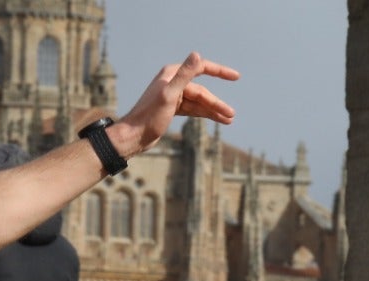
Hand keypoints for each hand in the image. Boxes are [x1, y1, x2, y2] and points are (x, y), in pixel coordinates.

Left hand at [116, 53, 239, 156]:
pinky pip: (192, 109)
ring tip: (229, 120)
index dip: (220, 72)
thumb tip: (196, 54)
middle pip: (201, 92)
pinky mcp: (171, 109)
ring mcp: (172, 96)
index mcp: (171, 74)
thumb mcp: (169, 95)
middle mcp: (172, 83)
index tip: (236, 77)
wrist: (132, 137)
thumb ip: (184, 75)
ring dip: (213, 111)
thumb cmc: (149, 117)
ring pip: (198, 102)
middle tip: (231, 115)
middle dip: (216, 104)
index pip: (201, 68)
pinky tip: (216, 119)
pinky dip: (204, 114)